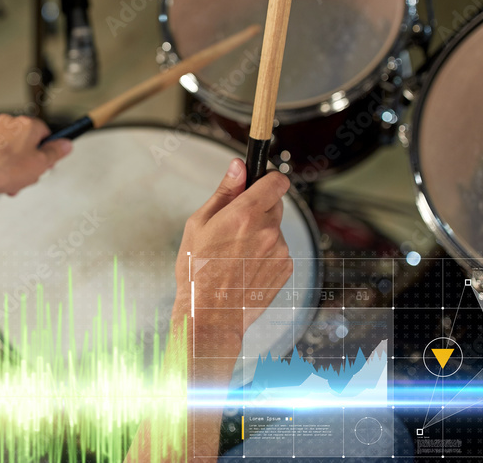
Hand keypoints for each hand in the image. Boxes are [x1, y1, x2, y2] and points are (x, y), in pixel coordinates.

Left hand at [0, 114, 71, 195]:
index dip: (48, 152)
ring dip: (14, 168)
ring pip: (11, 151)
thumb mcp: (39, 165)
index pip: (46, 133)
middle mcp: (9, 124)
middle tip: (28, 177)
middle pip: (28, 143)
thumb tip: (66, 144)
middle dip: (29, 163)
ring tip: (10, 183)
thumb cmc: (0, 168)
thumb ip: (55, 153)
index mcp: (27, 125)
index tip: (47, 163)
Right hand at [173, 158, 292, 348]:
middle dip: (259, 208)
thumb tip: (238, 167)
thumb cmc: (197, 270)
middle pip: (275, 203)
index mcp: (245, 213)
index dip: (268, 178)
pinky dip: (266, 254)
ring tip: (235, 254)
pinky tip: (244, 267)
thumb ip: (224, 192)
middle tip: (235, 226)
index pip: (276, 181)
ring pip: (275, 229)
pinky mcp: (285, 268)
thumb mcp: (199, 224)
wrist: (210, 315)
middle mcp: (268, 230)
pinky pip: (278, 250)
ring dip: (261, 233)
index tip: (260, 182)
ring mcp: (280, 251)